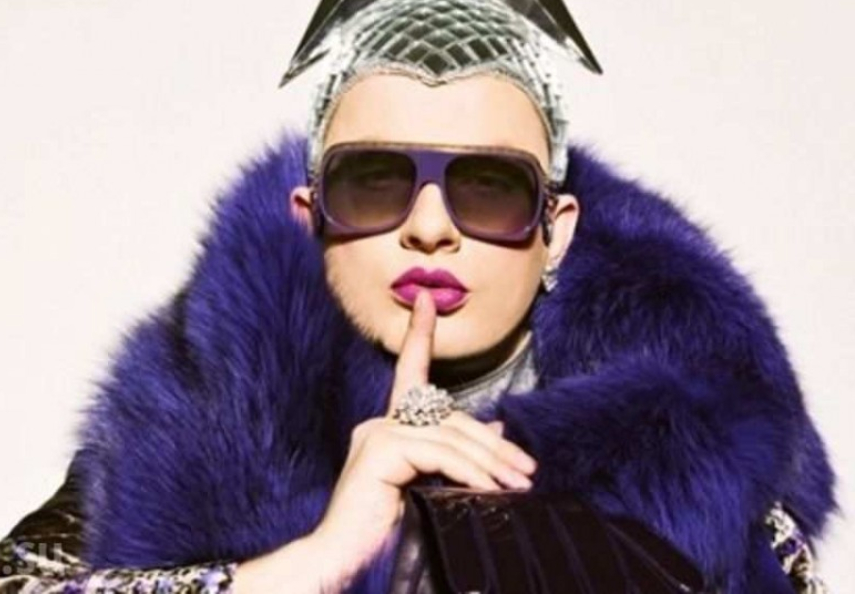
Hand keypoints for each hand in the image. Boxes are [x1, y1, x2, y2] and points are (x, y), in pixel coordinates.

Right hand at [307, 291, 536, 590]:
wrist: (339, 568)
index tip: (426, 300)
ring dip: (490, 461)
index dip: (419, 334)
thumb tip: (496, 425)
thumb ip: (455, 457)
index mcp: (386, 429)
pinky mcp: (380, 450)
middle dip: (491, 441)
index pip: (410, 374)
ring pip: (447, 434)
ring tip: (520, 484)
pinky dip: (469, 469)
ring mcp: (376, 434)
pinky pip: (437, 452)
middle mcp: (379, 424)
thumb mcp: (429, 490)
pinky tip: (489, 488)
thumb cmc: (383, 537)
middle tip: (527, 469)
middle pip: (447, 416)